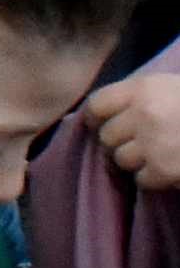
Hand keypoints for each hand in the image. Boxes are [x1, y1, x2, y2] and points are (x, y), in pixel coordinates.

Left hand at [87, 51, 179, 187]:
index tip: (99, 126)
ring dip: (134, 162)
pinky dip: (152, 179)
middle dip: (118, 143)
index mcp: (144, 89)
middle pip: (107, 136)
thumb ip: (141, 96)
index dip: (96, 118)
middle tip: (135, 145)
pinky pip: (141, 179)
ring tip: (154, 157)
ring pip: (120, 160)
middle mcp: (143, 115)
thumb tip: (104, 114)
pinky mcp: (164, 170)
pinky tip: (167, 170)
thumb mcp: (171, 87)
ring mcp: (153, 144)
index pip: (97, 105)